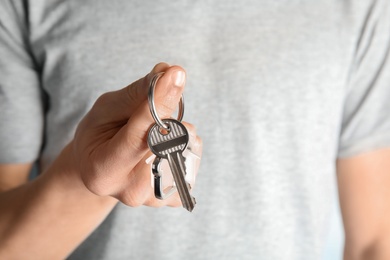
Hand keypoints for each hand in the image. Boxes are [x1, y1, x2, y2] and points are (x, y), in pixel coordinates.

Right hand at [72, 63, 201, 206]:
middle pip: (167, 145)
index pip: (140, 135)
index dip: (160, 102)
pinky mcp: (173, 196)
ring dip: (179, 131)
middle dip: (169, 117)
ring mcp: (154, 198)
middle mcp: (131, 191)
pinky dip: (185, 145)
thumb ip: (136, 94)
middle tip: (156, 108)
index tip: (175, 74)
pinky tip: (167, 145)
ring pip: (185, 150)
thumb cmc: (99, 137)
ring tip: (156, 132)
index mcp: (104, 171)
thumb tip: (168, 72)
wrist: (101, 169)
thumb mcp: (105, 110)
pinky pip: (193, 160)